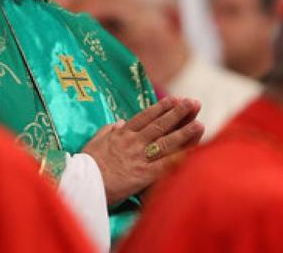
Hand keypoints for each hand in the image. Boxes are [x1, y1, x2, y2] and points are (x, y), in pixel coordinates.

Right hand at [81, 96, 203, 204]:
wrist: (83, 183)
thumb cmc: (87, 163)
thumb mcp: (95, 141)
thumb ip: (109, 130)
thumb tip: (120, 123)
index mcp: (122, 134)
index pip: (146, 116)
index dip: (162, 107)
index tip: (175, 99)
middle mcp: (133, 142)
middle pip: (160, 125)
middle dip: (178, 113)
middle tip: (194, 103)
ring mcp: (139, 157)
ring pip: (166, 142)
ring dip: (184, 132)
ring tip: (199, 123)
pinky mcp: (143, 174)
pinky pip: (165, 165)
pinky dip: (179, 159)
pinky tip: (192, 153)